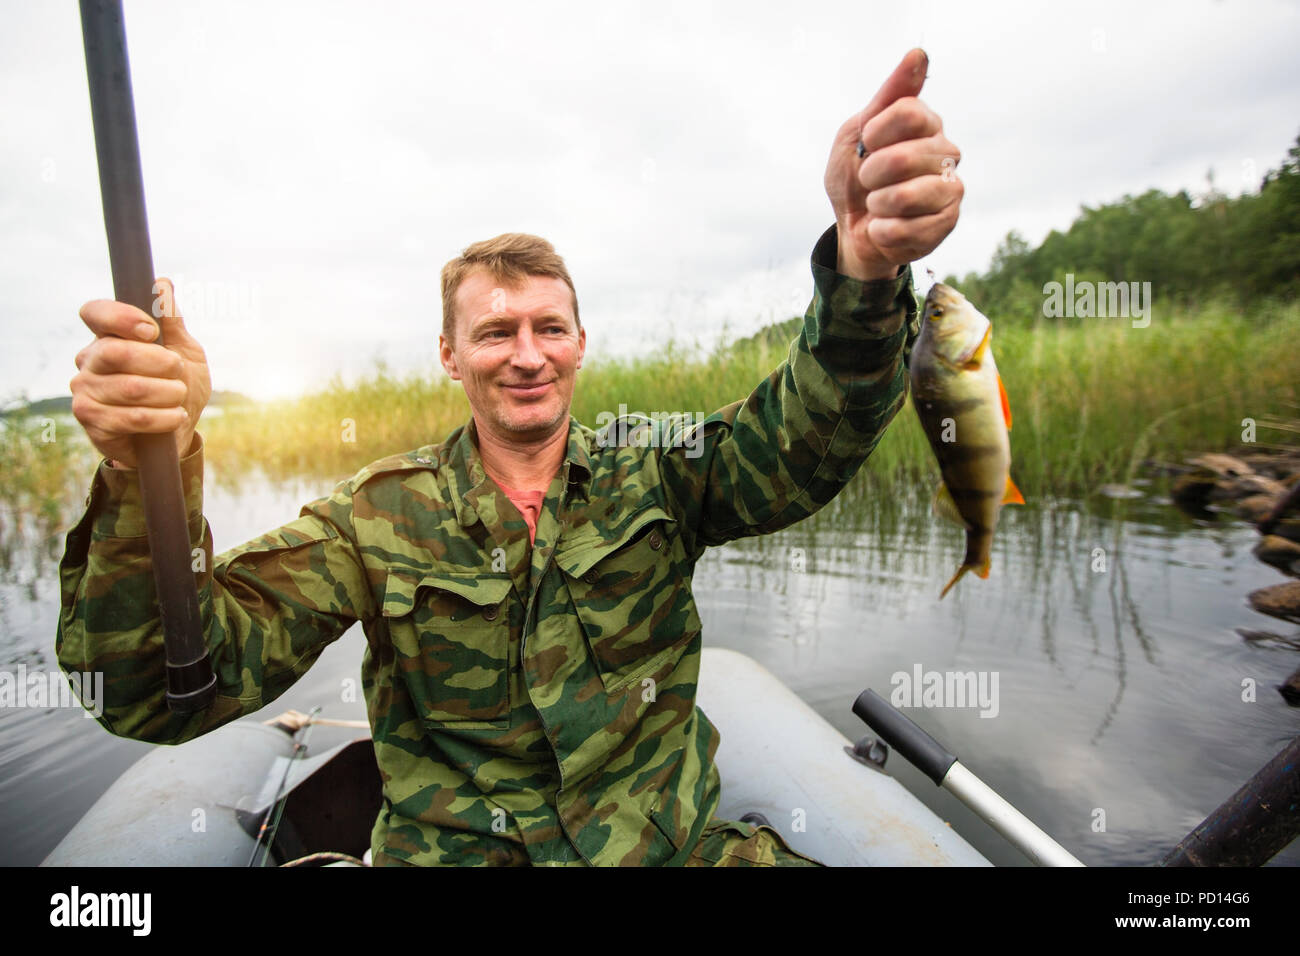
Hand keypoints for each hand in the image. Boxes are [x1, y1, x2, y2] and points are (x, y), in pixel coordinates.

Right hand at [70, 278, 211, 467]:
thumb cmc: (178, 387)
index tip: (151, 331)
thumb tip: (162, 284)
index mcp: (108, 336)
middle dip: (157, 361)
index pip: (95, 312)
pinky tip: (176, 416)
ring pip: (128, 387)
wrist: (177, 434)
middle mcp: (89, 360)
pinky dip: (163, 417)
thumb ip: (172, 322)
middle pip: (114, 351)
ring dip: (166, 392)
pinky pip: (131, 417)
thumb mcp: (185, 352)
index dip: (121, 317)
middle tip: (177, 369)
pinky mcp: (92, 421)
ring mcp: (85, 390)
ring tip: (180, 395)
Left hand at [824, 48, 962, 279]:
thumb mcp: (857, 132)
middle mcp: (946, 152)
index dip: (876, 132)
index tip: (866, 144)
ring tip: (878, 204)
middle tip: (868, 180)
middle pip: (903, 157)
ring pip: (906, 196)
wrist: (853, 227)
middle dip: (870, 174)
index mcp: (927, 124)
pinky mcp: (948, 223)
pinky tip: (885, 227)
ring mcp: (951, 188)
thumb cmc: (854, 177)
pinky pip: (907, 229)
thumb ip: (888, 95)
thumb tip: (918, 54)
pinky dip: (883, 231)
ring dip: (877, 204)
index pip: (907, 112)